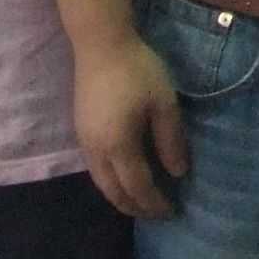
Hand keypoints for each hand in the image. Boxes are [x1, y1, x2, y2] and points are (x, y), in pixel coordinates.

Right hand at [76, 31, 188, 219]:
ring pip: (101, 183)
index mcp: (119, 146)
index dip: (155, 203)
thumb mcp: (164, 103)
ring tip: (141, 202)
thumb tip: (178, 173)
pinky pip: (95, 170)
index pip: (138, 187)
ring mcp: (84, 142)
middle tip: (157, 214)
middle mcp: (97, 151)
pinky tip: (123, 178)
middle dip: (136, 207)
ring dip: (120, 198)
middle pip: (114, 193)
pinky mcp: (80, 132)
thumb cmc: (137, 70)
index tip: (173, 211)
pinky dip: (110, 183)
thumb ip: (171, 140)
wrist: (100, 44)